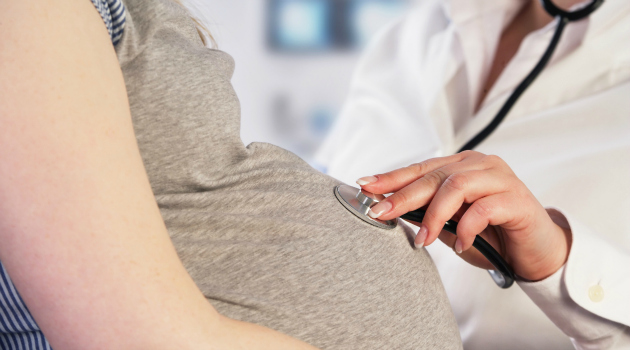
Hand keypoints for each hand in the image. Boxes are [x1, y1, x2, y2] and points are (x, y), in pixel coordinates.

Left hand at [357, 151, 571, 280]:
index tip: (365, 186)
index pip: (420, 169)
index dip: (392, 177)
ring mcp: (500, 178)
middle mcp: (480, 165)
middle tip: (380, 213)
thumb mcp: (451, 226)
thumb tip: (390, 210)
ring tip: (423, 240)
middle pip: (434, 176)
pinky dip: (466, 228)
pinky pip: (483, 209)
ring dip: (434, 215)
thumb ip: (427, 215)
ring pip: (456, 186)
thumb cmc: (491, 236)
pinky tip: (460, 245)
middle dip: (402, 196)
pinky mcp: (517, 199)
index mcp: (462, 166)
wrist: (536, 253)